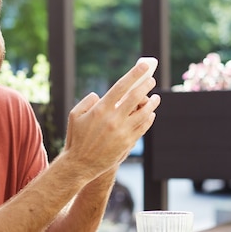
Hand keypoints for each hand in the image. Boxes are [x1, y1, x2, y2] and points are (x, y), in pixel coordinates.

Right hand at [62, 61, 159, 179]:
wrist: (80, 164)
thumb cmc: (76, 138)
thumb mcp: (75, 115)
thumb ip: (87, 101)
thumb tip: (99, 95)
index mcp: (100, 109)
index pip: (121, 87)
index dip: (134, 74)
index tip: (144, 66)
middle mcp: (113, 119)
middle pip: (136, 97)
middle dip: (146, 86)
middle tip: (151, 80)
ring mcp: (122, 132)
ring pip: (144, 113)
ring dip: (152, 103)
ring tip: (155, 98)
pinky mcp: (128, 143)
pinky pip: (143, 127)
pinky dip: (149, 118)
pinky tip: (151, 114)